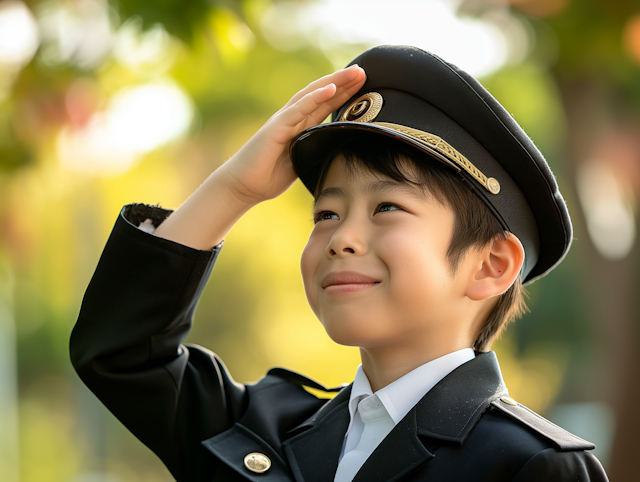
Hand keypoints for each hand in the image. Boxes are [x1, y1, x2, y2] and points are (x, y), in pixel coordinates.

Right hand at [219, 64, 366, 204]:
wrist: (243, 185)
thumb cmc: (268, 176)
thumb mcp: (300, 162)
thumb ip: (314, 152)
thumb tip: (337, 154)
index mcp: (299, 127)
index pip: (325, 106)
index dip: (344, 94)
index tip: (364, 85)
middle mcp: (292, 118)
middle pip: (322, 95)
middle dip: (344, 82)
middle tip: (363, 71)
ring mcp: (284, 120)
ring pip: (313, 95)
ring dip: (335, 82)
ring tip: (354, 73)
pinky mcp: (276, 127)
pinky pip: (299, 109)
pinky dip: (315, 97)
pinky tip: (331, 88)